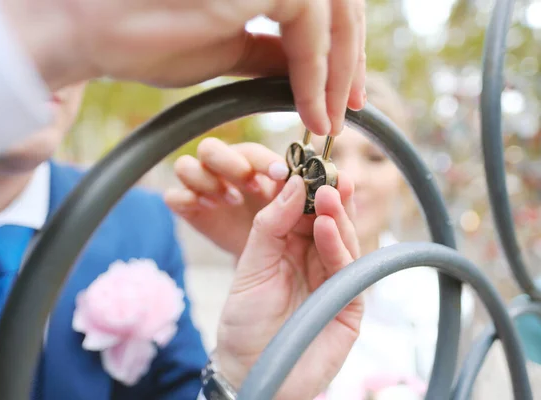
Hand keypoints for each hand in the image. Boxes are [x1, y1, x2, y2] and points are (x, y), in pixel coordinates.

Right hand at [0, 0, 365, 134]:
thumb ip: (272, 50)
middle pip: (340, 1)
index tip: (342, 94)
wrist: (94, 30)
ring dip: (340, 70)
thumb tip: (308, 69)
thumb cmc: (148, 35)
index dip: (341, 46)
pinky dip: (318, 72)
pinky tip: (315, 111)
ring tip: (331, 120)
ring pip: (336, 9)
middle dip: (349, 59)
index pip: (324, 0)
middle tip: (347, 110)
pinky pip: (309, 26)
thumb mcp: (229, 46)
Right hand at [164, 138, 288, 256]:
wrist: (259, 259)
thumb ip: (297, 196)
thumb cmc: (280, 228)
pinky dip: (187, 199)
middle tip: (253, 186)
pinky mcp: (187, 208)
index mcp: (251, 165)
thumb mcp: (293, 213)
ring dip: (206, 181)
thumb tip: (305, 181)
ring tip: (233, 200)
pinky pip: (172, 195)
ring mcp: (200, 187)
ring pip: (185, 165)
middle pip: (209, 148)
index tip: (280, 174)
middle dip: (230, 165)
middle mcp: (221, 170)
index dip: (262, 160)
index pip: (250, 151)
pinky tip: (209, 208)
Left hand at [215, 173, 362, 399]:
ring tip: (328, 195)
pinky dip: (338, 247)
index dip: (308, 188)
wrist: (251, 372)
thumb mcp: (250, 266)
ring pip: (343, 240)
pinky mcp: (349, 303)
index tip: (310, 165)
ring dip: (337, 216)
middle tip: (328, 175)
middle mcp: (314, 260)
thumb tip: (293, 185)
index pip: (305, 211)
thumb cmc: (245, 322)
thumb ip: (270, 226)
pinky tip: (327, 227)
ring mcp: (333, 281)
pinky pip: (347, 270)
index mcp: (289, 248)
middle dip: (329, 197)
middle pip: (329, 221)